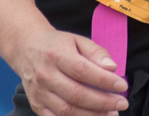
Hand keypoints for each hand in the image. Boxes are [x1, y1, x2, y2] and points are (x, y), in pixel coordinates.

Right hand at [12, 28, 129, 115]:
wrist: (26, 49)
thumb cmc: (57, 45)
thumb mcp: (78, 40)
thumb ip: (96, 52)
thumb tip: (112, 67)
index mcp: (57, 55)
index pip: (83, 71)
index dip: (104, 80)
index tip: (122, 86)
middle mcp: (45, 76)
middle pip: (76, 94)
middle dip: (102, 102)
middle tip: (121, 104)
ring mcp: (39, 93)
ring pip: (66, 110)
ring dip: (91, 115)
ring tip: (111, 114)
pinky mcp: (36, 105)